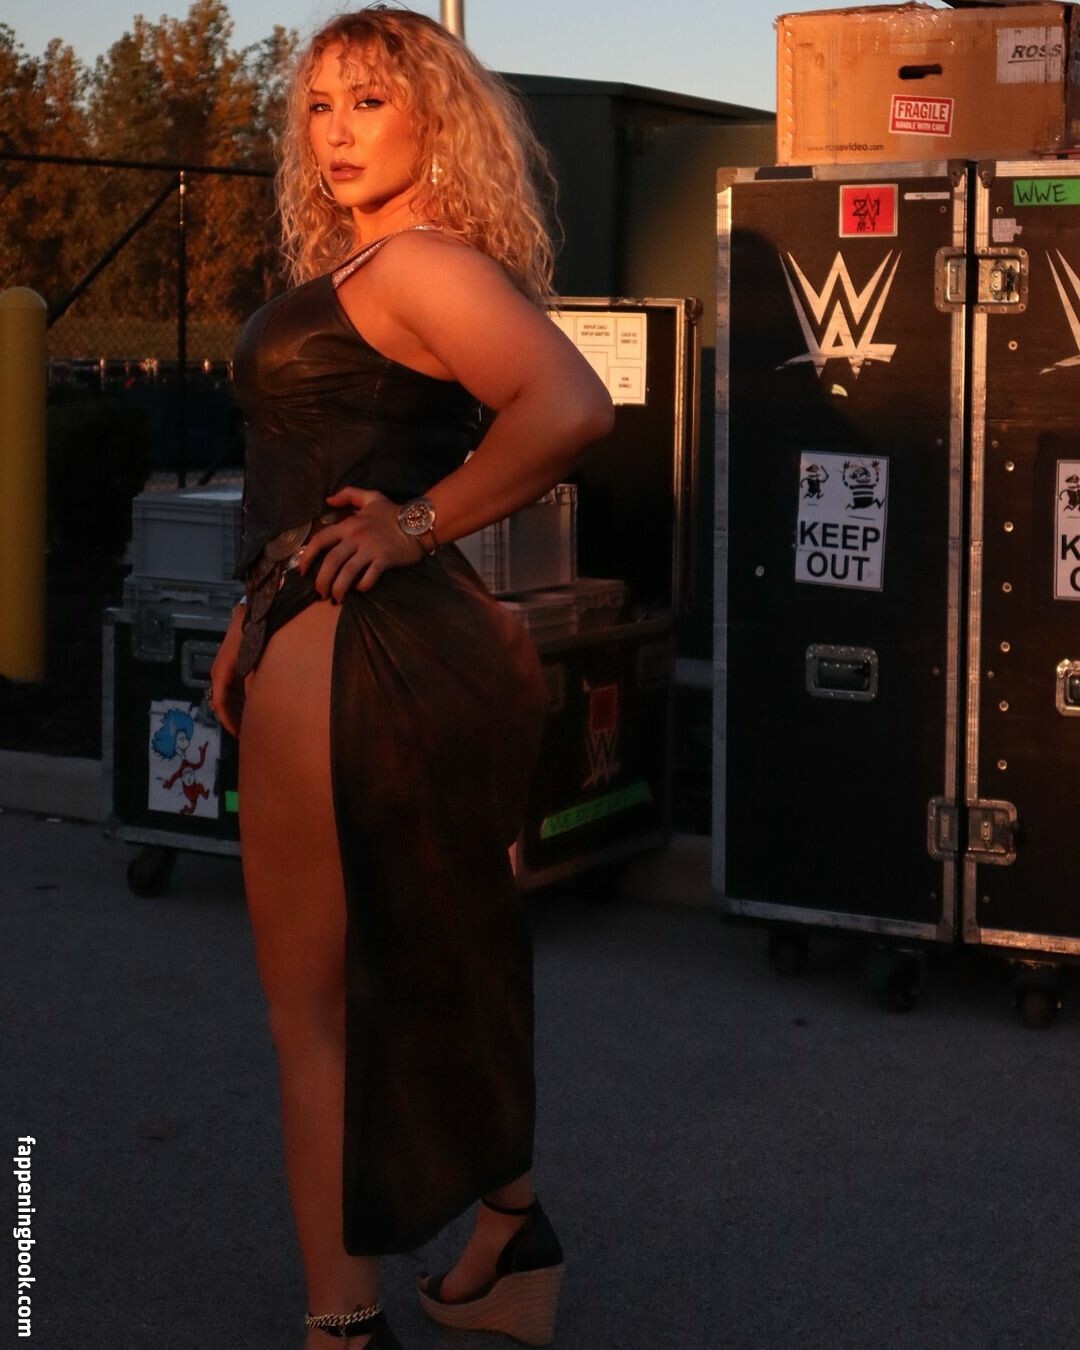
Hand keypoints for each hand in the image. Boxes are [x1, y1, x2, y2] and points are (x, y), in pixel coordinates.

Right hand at [208, 606, 246, 738]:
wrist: (250, 617)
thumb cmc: (250, 639)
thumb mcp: (251, 664)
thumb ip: (250, 685)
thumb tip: (252, 704)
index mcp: (220, 674)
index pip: (220, 704)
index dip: (228, 720)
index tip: (237, 734)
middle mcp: (219, 674)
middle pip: (222, 703)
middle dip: (233, 719)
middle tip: (246, 734)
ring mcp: (224, 670)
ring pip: (228, 697)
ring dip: (236, 710)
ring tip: (249, 723)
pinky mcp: (231, 667)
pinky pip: (233, 688)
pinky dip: (240, 699)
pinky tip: (251, 706)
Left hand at [297, 487, 423, 601]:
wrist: (418, 522)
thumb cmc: (392, 512)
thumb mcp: (370, 497)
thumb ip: (348, 494)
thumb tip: (328, 500)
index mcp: (349, 525)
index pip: (321, 540)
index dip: (307, 556)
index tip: (302, 570)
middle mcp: (356, 537)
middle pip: (332, 561)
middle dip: (322, 580)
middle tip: (320, 593)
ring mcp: (371, 549)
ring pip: (347, 572)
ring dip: (338, 588)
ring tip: (336, 598)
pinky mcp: (384, 560)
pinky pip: (369, 577)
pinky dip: (362, 587)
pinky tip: (359, 590)